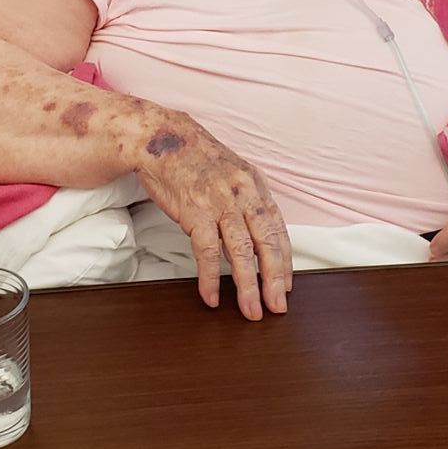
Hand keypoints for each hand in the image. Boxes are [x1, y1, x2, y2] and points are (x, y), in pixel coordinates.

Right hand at [130, 110, 292, 320]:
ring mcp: (219, 202)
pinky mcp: (194, 211)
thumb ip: (246, 201)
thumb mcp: (231, 173)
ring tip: (251, 311)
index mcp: (255, 186)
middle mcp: (243, 193)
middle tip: (277, 307)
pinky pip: (206, 251)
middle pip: (266, 243)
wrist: (161, 137)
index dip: (284, 260)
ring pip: (241, 251)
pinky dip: (210, 277)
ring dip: (248, 286)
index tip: (286, 285)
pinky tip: (211, 296)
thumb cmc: (194, 159)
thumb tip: (256, 232)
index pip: (278, 229)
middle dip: (274, 279)